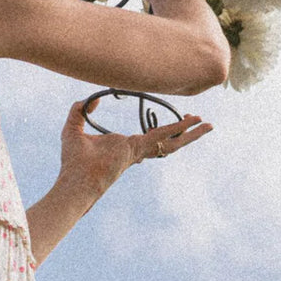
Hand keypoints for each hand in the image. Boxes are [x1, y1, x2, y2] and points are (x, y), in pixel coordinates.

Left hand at [58, 97, 212, 199]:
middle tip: (198, 120)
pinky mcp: (138, 150)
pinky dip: (179, 130)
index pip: (149, 138)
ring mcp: (139, 151)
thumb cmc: (73, 161)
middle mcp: (136, 150)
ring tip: (208, 125)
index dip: (163, 130)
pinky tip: (193, 123)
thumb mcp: (73, 127)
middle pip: (166, 141)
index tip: (173, 122)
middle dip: (183, 132)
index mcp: (125, 146)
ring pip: (171, 142)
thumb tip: (92, 100)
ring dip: (190, 133)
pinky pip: (163, 138)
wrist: (75, 180)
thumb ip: (80, 110)